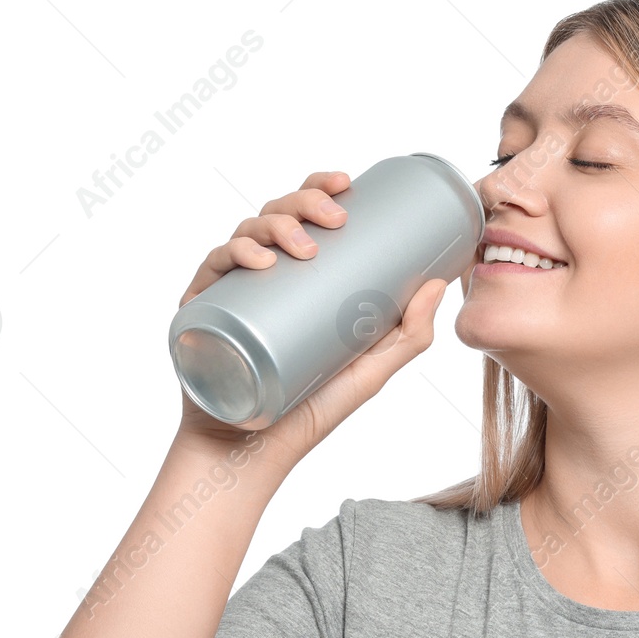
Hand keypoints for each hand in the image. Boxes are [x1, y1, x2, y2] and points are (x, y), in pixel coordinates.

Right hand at [171, 170, 452, 477]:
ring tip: (303, 247)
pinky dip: (231, 256)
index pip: (302, 216)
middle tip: (333, 219)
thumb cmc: (311, 411)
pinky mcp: (199, 314)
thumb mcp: (370, 371)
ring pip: (244, 235)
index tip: (346, 183)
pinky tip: (257, 261)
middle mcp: (258, 276)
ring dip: (273, 225)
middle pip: (275, 216)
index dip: (318, 187)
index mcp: (294, 277)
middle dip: (303, 202)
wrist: (255, 454)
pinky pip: (209, 270)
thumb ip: (408, 335)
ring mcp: (227, 293)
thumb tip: (438, 285)